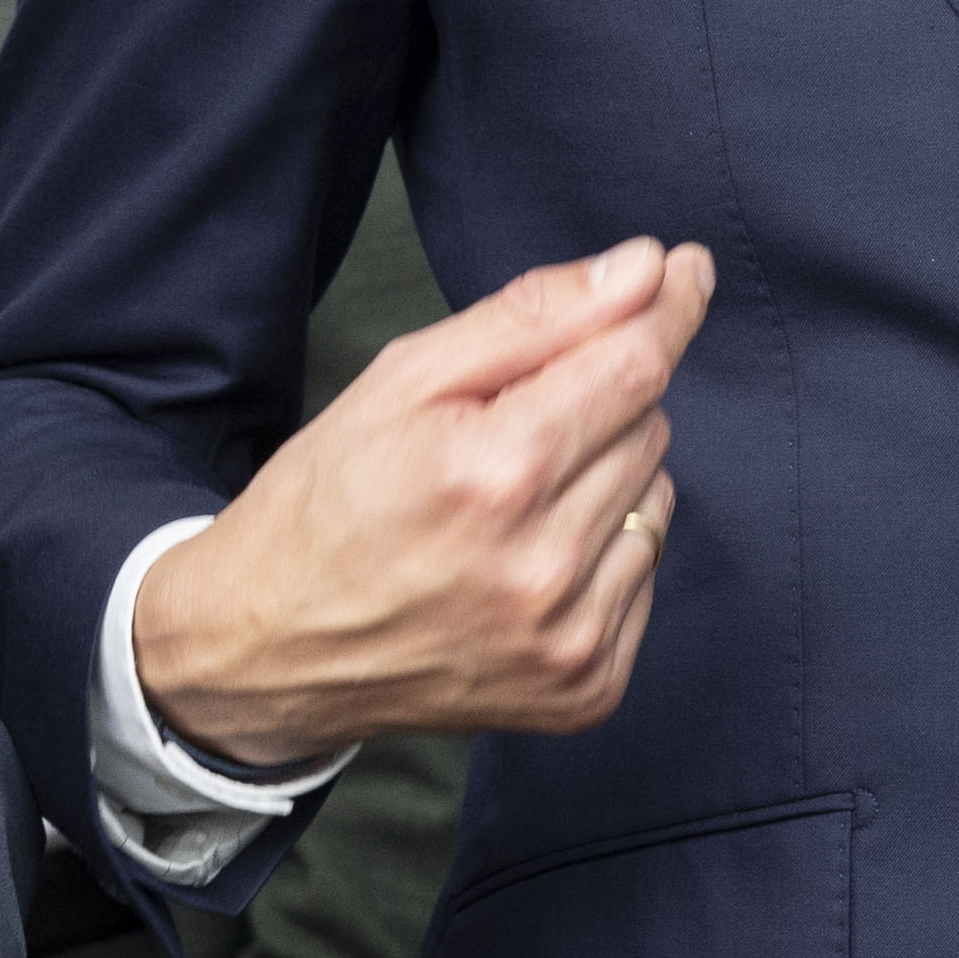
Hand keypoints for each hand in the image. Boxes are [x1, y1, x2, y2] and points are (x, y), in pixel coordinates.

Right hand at [131, 236, 712, 761]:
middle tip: (515, 423)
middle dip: (599, 401)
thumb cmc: (331, 498)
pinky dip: (606, 551)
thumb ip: (532, 315)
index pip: (633, 366)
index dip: (668, 308)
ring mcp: (569, 639)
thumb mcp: (402, 379)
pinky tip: (529, 558)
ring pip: (657, 497)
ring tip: (514, 499)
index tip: (686, 271)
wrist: (272, 648)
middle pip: (649, 425)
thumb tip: (647, 269)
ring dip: (607, 477)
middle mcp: (542, 565)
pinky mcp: (585, 688)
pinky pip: (646, 573)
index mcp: (493, 472)